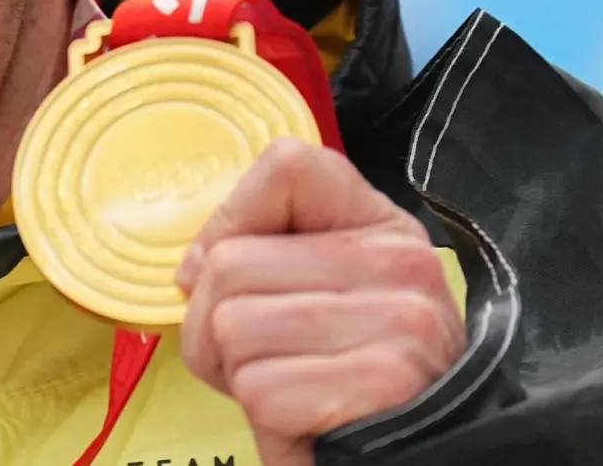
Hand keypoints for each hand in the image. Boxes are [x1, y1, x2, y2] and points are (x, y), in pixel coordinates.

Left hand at [174, 138, 464, 465]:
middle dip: (217, 326)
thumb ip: (256, 256)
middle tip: (270, 360)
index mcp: (382, 228)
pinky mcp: (384, 382)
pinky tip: (306, 419)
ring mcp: (400, 321)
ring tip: (290, 389)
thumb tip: (192, 269)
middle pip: (230, 264)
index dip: (233, 222)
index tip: (240, 275)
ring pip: (232, 326)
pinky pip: (259, 388)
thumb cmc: (344, 383)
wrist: (410, 456)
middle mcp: (401, 264)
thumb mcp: (310, 296)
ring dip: (239, 374)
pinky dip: (266, 418)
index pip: (288, 165)